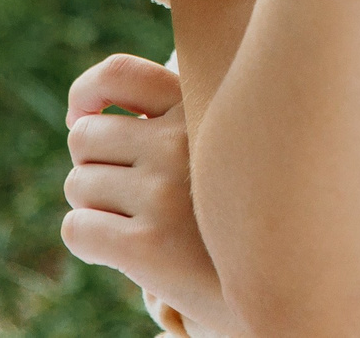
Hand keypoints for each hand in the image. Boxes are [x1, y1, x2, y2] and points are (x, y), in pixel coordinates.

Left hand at [62, 53, 233, 332]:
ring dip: (94, 208)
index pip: (118, 74)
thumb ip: (174, 118)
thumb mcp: (222, 145)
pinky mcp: (148, 245)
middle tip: (124, 193)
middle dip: (92, 166)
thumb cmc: (241, 214)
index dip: (85, 94)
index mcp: (199, 109)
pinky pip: (77, 229)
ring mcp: (165, 193)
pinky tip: (122, 254)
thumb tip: (81, 118)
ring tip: (137, 225)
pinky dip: (88, 244)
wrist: (282, 284)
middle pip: (85, 136)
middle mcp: (182, 143)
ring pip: (78, 185)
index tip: (83, 117)